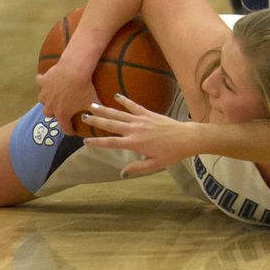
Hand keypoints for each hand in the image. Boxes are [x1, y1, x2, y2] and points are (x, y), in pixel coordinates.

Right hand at [36, 61, 98, 134]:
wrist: (73, 70)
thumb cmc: (84, 88)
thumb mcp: (93, 101)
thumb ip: (98, 112)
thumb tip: (107, 119)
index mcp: (62, 113)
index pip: (64, 128)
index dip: (70, 130)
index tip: (73, 131)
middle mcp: (50, 106)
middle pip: (49, 114)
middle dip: (55, 114)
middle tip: (63, 109)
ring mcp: (45, 93)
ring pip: (42, 100)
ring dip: (47, 99)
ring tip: (54, 96)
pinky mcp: (42, 81)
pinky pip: (39, 82)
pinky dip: (42, 81)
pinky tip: (46, 79)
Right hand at [81, 94, 197, 177]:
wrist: (187, 138)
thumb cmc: (172, 153)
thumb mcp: (154, 164)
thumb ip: (137, 168)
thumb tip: (121, 173)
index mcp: (134, 143)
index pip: (111, 143)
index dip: (97, 142)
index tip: (85, 141)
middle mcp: (135, 130)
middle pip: (111, 125)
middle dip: (96, 120)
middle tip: (82, 116)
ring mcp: (141, 120)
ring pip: (119, 114)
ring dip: (105, 109)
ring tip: (92, 105)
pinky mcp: (148, 113)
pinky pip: (134, 106)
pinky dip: (125, 100)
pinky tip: (116, 95)